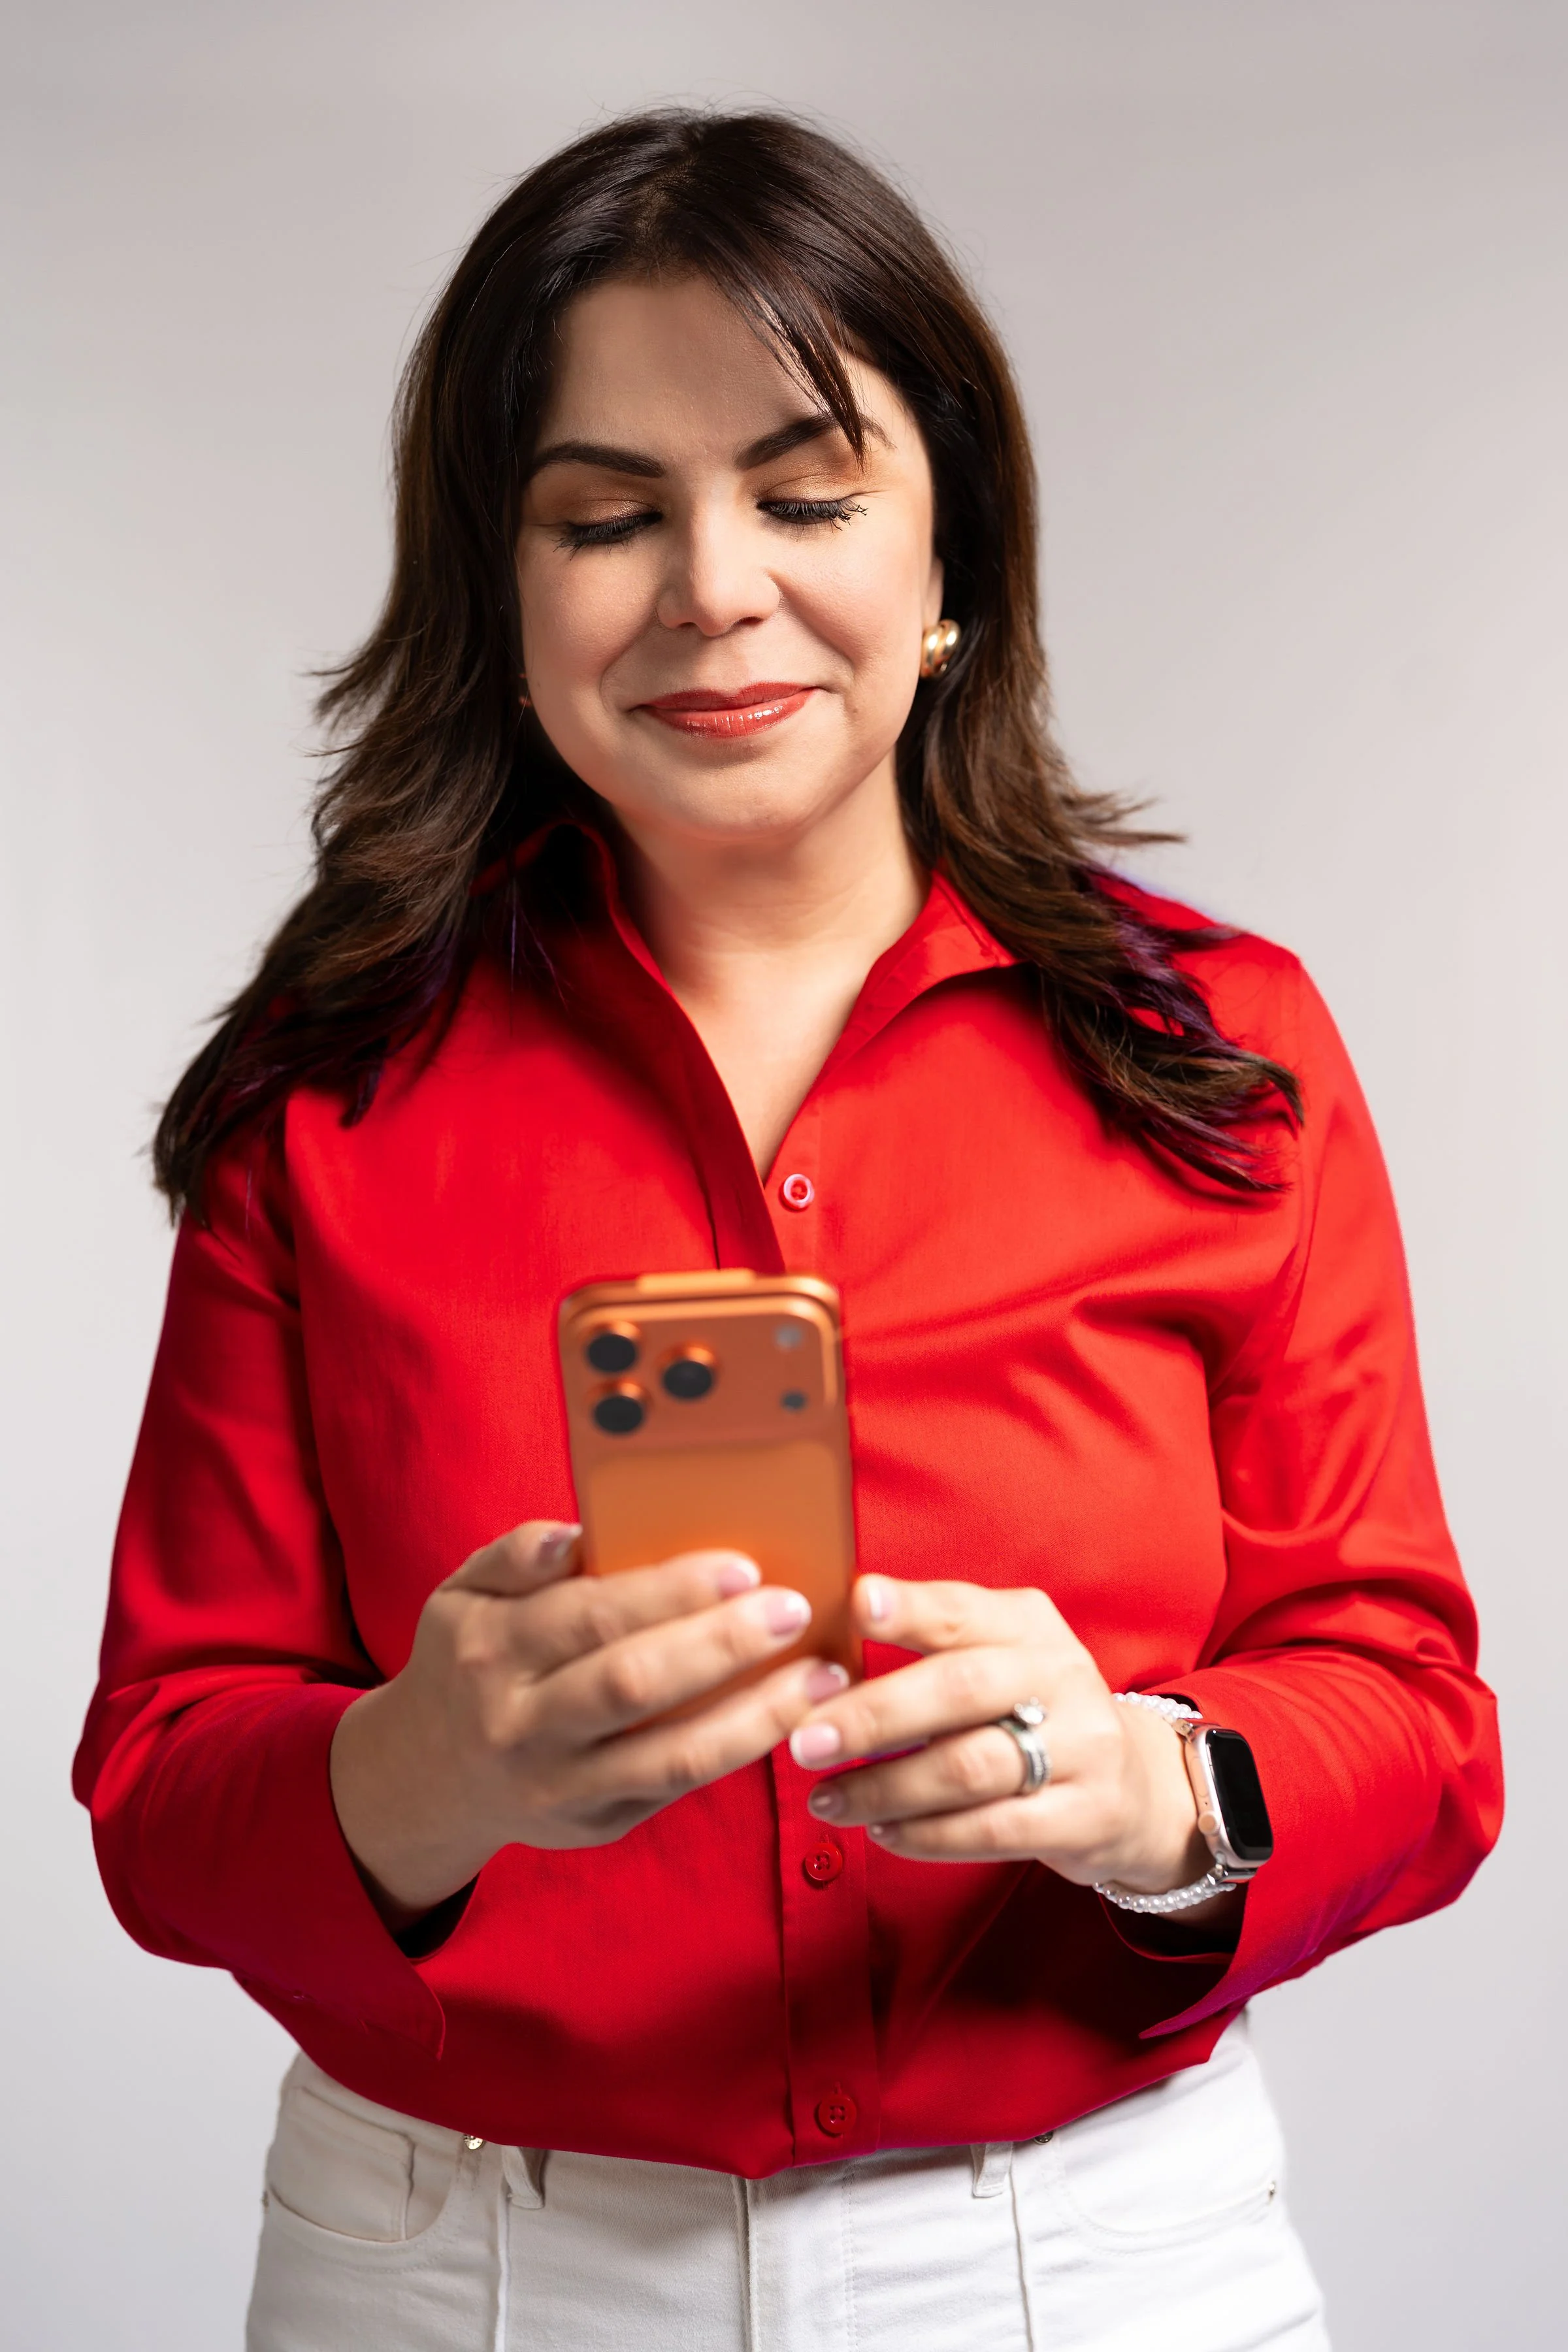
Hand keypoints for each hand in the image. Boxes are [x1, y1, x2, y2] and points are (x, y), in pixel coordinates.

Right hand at [330, 1520, 844, 1926]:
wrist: (429, 1776)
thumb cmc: (469, 1659)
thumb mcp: (463, 1593)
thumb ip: (516, 1555)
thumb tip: (572, 1536)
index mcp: (493, 1652)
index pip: (592, 1616)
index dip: (671, 1592)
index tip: (744, 1565)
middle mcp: (524, 1725)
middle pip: (635, 1685)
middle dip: (724, 1645)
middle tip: (795, 1609)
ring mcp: (563, 1785)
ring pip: (672, 1755)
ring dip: (758, 1714)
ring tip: (825, 1675)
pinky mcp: (598, 1823)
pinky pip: (680, 1785)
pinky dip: (740, 1748)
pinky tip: (790, 1712)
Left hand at [789, 1575, 1226, 1913]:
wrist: (1136, 1785)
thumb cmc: (1032, 1710)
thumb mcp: (998, 1656)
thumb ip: (932, 1640)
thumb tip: (824, 1639)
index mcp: (1029, 1625)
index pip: (964, 1610)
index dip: (912, 1607)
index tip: (857, 1604)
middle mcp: (1063, 1676)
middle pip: (960, 1689)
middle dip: (875, 1715)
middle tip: (805, 1739)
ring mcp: (1083, 1748)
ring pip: (970, 1766)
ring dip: (887, 1787)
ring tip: (827, 1798)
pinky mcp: (1087, 1816)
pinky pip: (992, 1828)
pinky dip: (927, 1834)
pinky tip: (882, 1831)